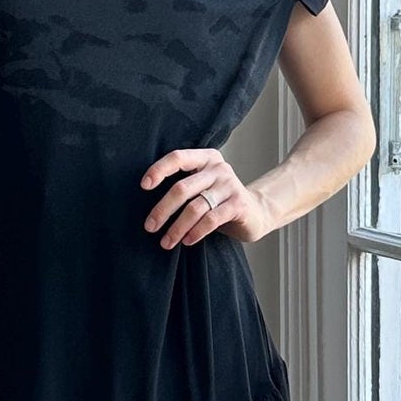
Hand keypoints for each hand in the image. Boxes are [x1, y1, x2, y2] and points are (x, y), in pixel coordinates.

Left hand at [139, 147, 273, 248]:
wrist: (256, 212)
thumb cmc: (219, 200)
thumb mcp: (202, 185)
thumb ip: (184, 186)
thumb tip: (150, 206)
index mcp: (205, 158)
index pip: (178, 157)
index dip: (159, 170)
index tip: (144, 186)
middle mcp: (218, 168)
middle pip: (182, 188)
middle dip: (162, 210)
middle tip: (150, 227)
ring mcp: (230, 185)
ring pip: (195, 207)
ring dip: (177, 227)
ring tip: (166, 242)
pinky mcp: (238, 204)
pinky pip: (211, 219)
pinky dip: (196, 232)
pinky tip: (187, 241)